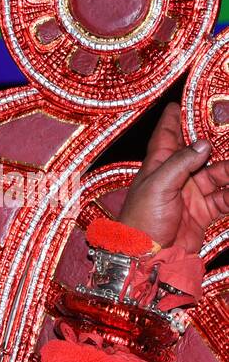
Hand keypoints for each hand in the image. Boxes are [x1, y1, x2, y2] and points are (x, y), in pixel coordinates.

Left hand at [118, 102, 228, 254]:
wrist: (145, 258)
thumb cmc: (140, 221)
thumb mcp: (157, 186)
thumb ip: (180, 163)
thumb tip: (203, 144)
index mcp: (157, 167)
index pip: (166, 136)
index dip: (173, 119)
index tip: (180, 103)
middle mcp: (175, 177)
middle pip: (200, 153)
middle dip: (216, 143)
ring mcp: (190, 194)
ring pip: (218, 173)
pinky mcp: (203, 212)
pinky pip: (225, 198)